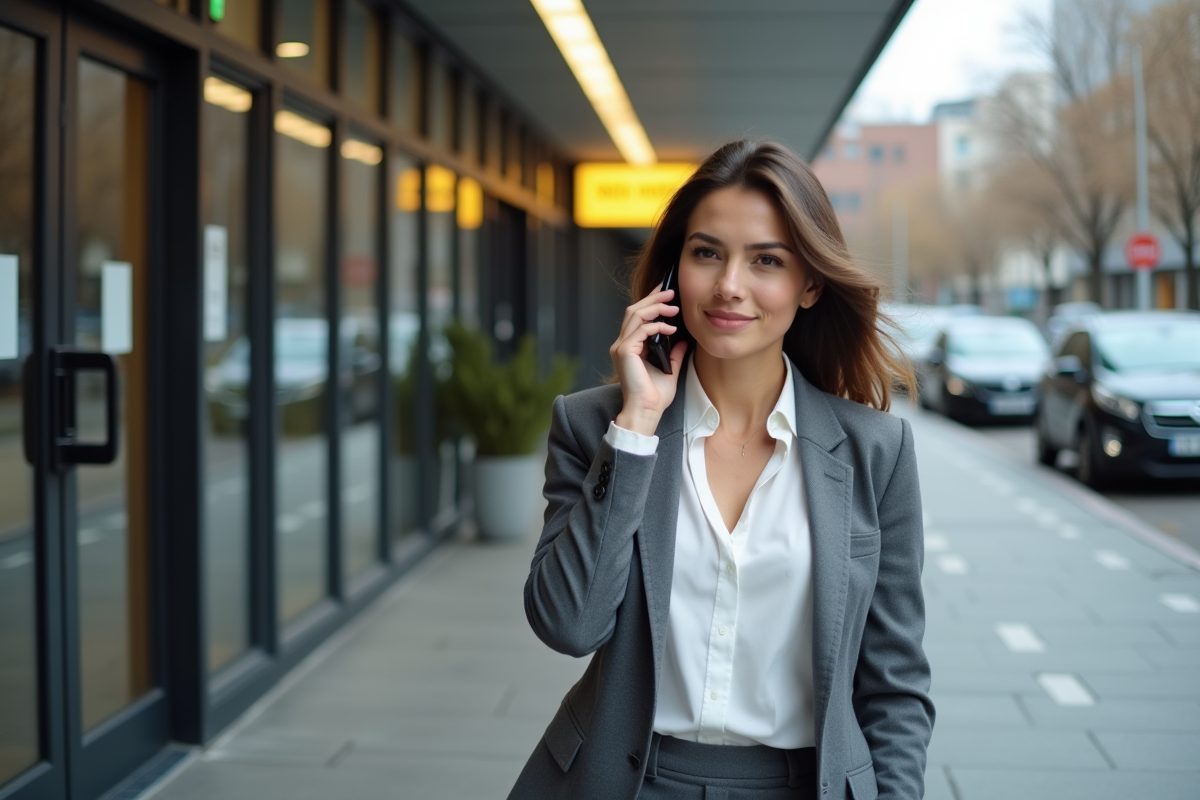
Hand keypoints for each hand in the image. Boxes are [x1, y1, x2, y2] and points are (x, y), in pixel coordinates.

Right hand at [609, 287, 687, 435]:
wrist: (646, 411)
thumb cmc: (655, 396)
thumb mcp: (670, 369)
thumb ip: (674, 353)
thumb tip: (683, 341)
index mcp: (629, 347)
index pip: (637, 317)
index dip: (650, 302)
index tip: (666, 293)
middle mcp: (622, 344)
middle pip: (634, 310)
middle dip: (653, 298)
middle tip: (671, 291)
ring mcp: (621, 347)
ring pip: (635, 315)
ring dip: (656, 307)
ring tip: (674, 307)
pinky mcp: (625, 351)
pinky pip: (641, 329)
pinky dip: (657, 325)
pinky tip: (672, 328)